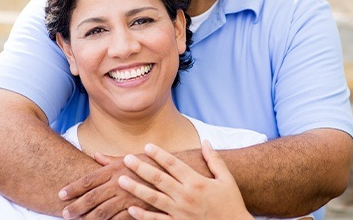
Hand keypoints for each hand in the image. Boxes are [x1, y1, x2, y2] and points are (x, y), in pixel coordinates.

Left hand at [58, 155, 155, 219]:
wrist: (177, 171)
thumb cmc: (152, 163)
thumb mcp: (130, 158)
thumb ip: (110, 160)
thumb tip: (95, 155)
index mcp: (116, 169)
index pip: (89, 179)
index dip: (73, 188)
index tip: (61, 194)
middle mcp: (120, 183)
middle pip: (92, 197)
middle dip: (76, 206)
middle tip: (64, 212)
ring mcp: (129, 197)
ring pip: (103, 212)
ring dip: (88, 218)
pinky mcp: (139, 209)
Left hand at [118, 141, 253, 219]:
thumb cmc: (232, 204)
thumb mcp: (226, 179)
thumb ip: (215, 160)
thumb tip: (206, 141)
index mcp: (197, 183)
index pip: (173, 164)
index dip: (159, 154)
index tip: (147, 146)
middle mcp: (186, 197)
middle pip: (159, 179)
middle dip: (141, 168)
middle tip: (126, 159)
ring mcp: (180, 213)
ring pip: (153, 199)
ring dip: (135, 189)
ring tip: (120, 181)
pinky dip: (143, 216)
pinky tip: (130, 209)